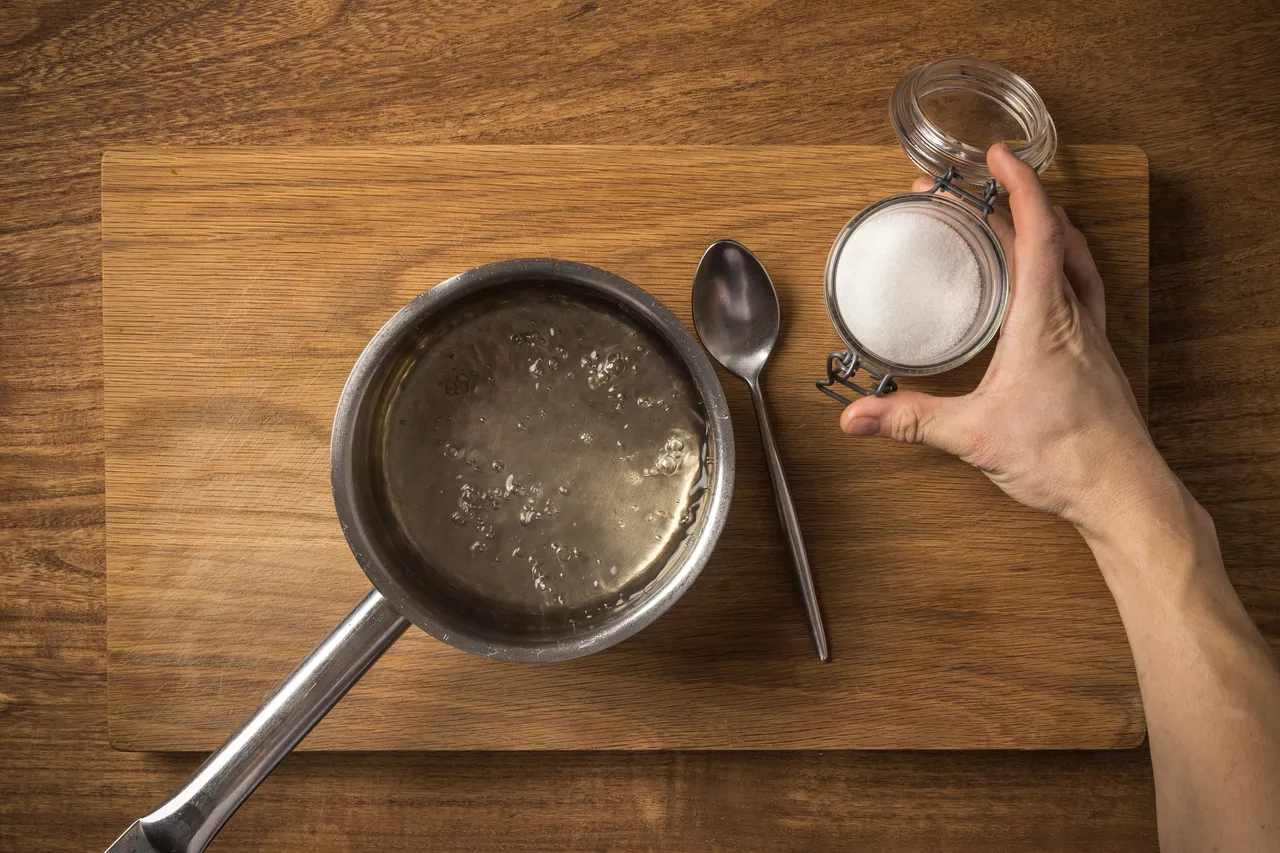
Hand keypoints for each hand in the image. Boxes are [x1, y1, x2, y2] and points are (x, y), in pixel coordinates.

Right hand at [840, 144, 1178, 537]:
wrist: (1122, 492)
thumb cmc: (1064, 459)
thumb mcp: (973, 437)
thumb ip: (910, 421)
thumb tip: (857, 416)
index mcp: (1045, 321)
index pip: (1037, 233)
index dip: (1018, 186)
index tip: (996, 156)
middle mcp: (1074, 317)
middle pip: (1052, 236)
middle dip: (1010, 202)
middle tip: (971, 191)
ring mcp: (1092, 334)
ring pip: (1076, 259)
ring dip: (1046, 227)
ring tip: (1015, 217)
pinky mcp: (1097, 354)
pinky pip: (1085, 289)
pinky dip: (1064, 265)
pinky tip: (1048, 282)